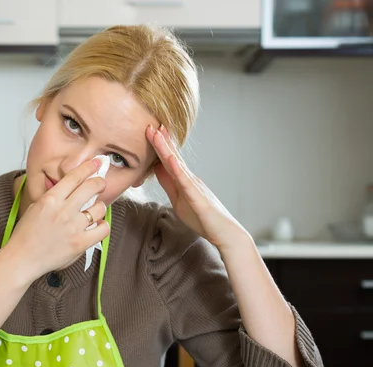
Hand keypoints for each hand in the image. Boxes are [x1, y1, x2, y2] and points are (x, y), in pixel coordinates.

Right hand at [4, 158, 109, 278]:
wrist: (21, 259)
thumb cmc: (25, 235)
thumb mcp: (35, 208)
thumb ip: (53, 198)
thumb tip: (69, 191)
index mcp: (51, 199)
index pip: (74, 177)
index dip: (89, 167)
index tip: (96, 163)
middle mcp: (63, 210)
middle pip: (91, 187)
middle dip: (100, 182)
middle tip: (101, 184)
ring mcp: (73, 227)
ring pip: (100, 208)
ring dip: (100, 207)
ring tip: (95, 211)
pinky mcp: (80, 243)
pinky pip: (103, 229)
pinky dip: (103, 226)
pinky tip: (98, 227)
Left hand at [146, 124, 248, 250]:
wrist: (224, 233)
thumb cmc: (202, 218)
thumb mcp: (178, 199)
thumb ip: (168, 183)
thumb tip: (157, 168)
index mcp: (184, 180)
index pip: (169, 159)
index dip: (160, 145)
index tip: (150, 130)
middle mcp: (190, 179)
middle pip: (172, 157)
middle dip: (161, 141)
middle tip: (151, 124)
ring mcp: (195, 187)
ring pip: (178, 165)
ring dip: (167, 149)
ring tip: (158, 133)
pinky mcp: (198, 198)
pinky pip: (186, 182)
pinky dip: (178, 169)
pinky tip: (171, 159)